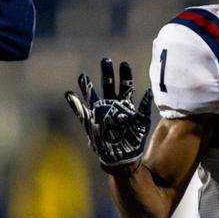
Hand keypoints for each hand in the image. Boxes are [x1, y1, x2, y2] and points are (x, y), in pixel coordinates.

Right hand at [65, 58, 153, 174]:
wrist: (122, 157)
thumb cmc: (133, 141)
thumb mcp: (141, 123)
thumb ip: (143, 107)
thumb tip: (149, 91)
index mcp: (125, 105)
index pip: (125, 86)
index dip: (124, 75)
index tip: (124, 64)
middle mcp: (112, 106)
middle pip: (109, 85)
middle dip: (107, 73)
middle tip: (106, 60)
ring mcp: (100, 114)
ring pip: (93, 96)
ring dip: (87, 86)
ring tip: (83, 76)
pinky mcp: (91, 122)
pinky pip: (80, 112)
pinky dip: (74, 104)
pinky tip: (69, 95)